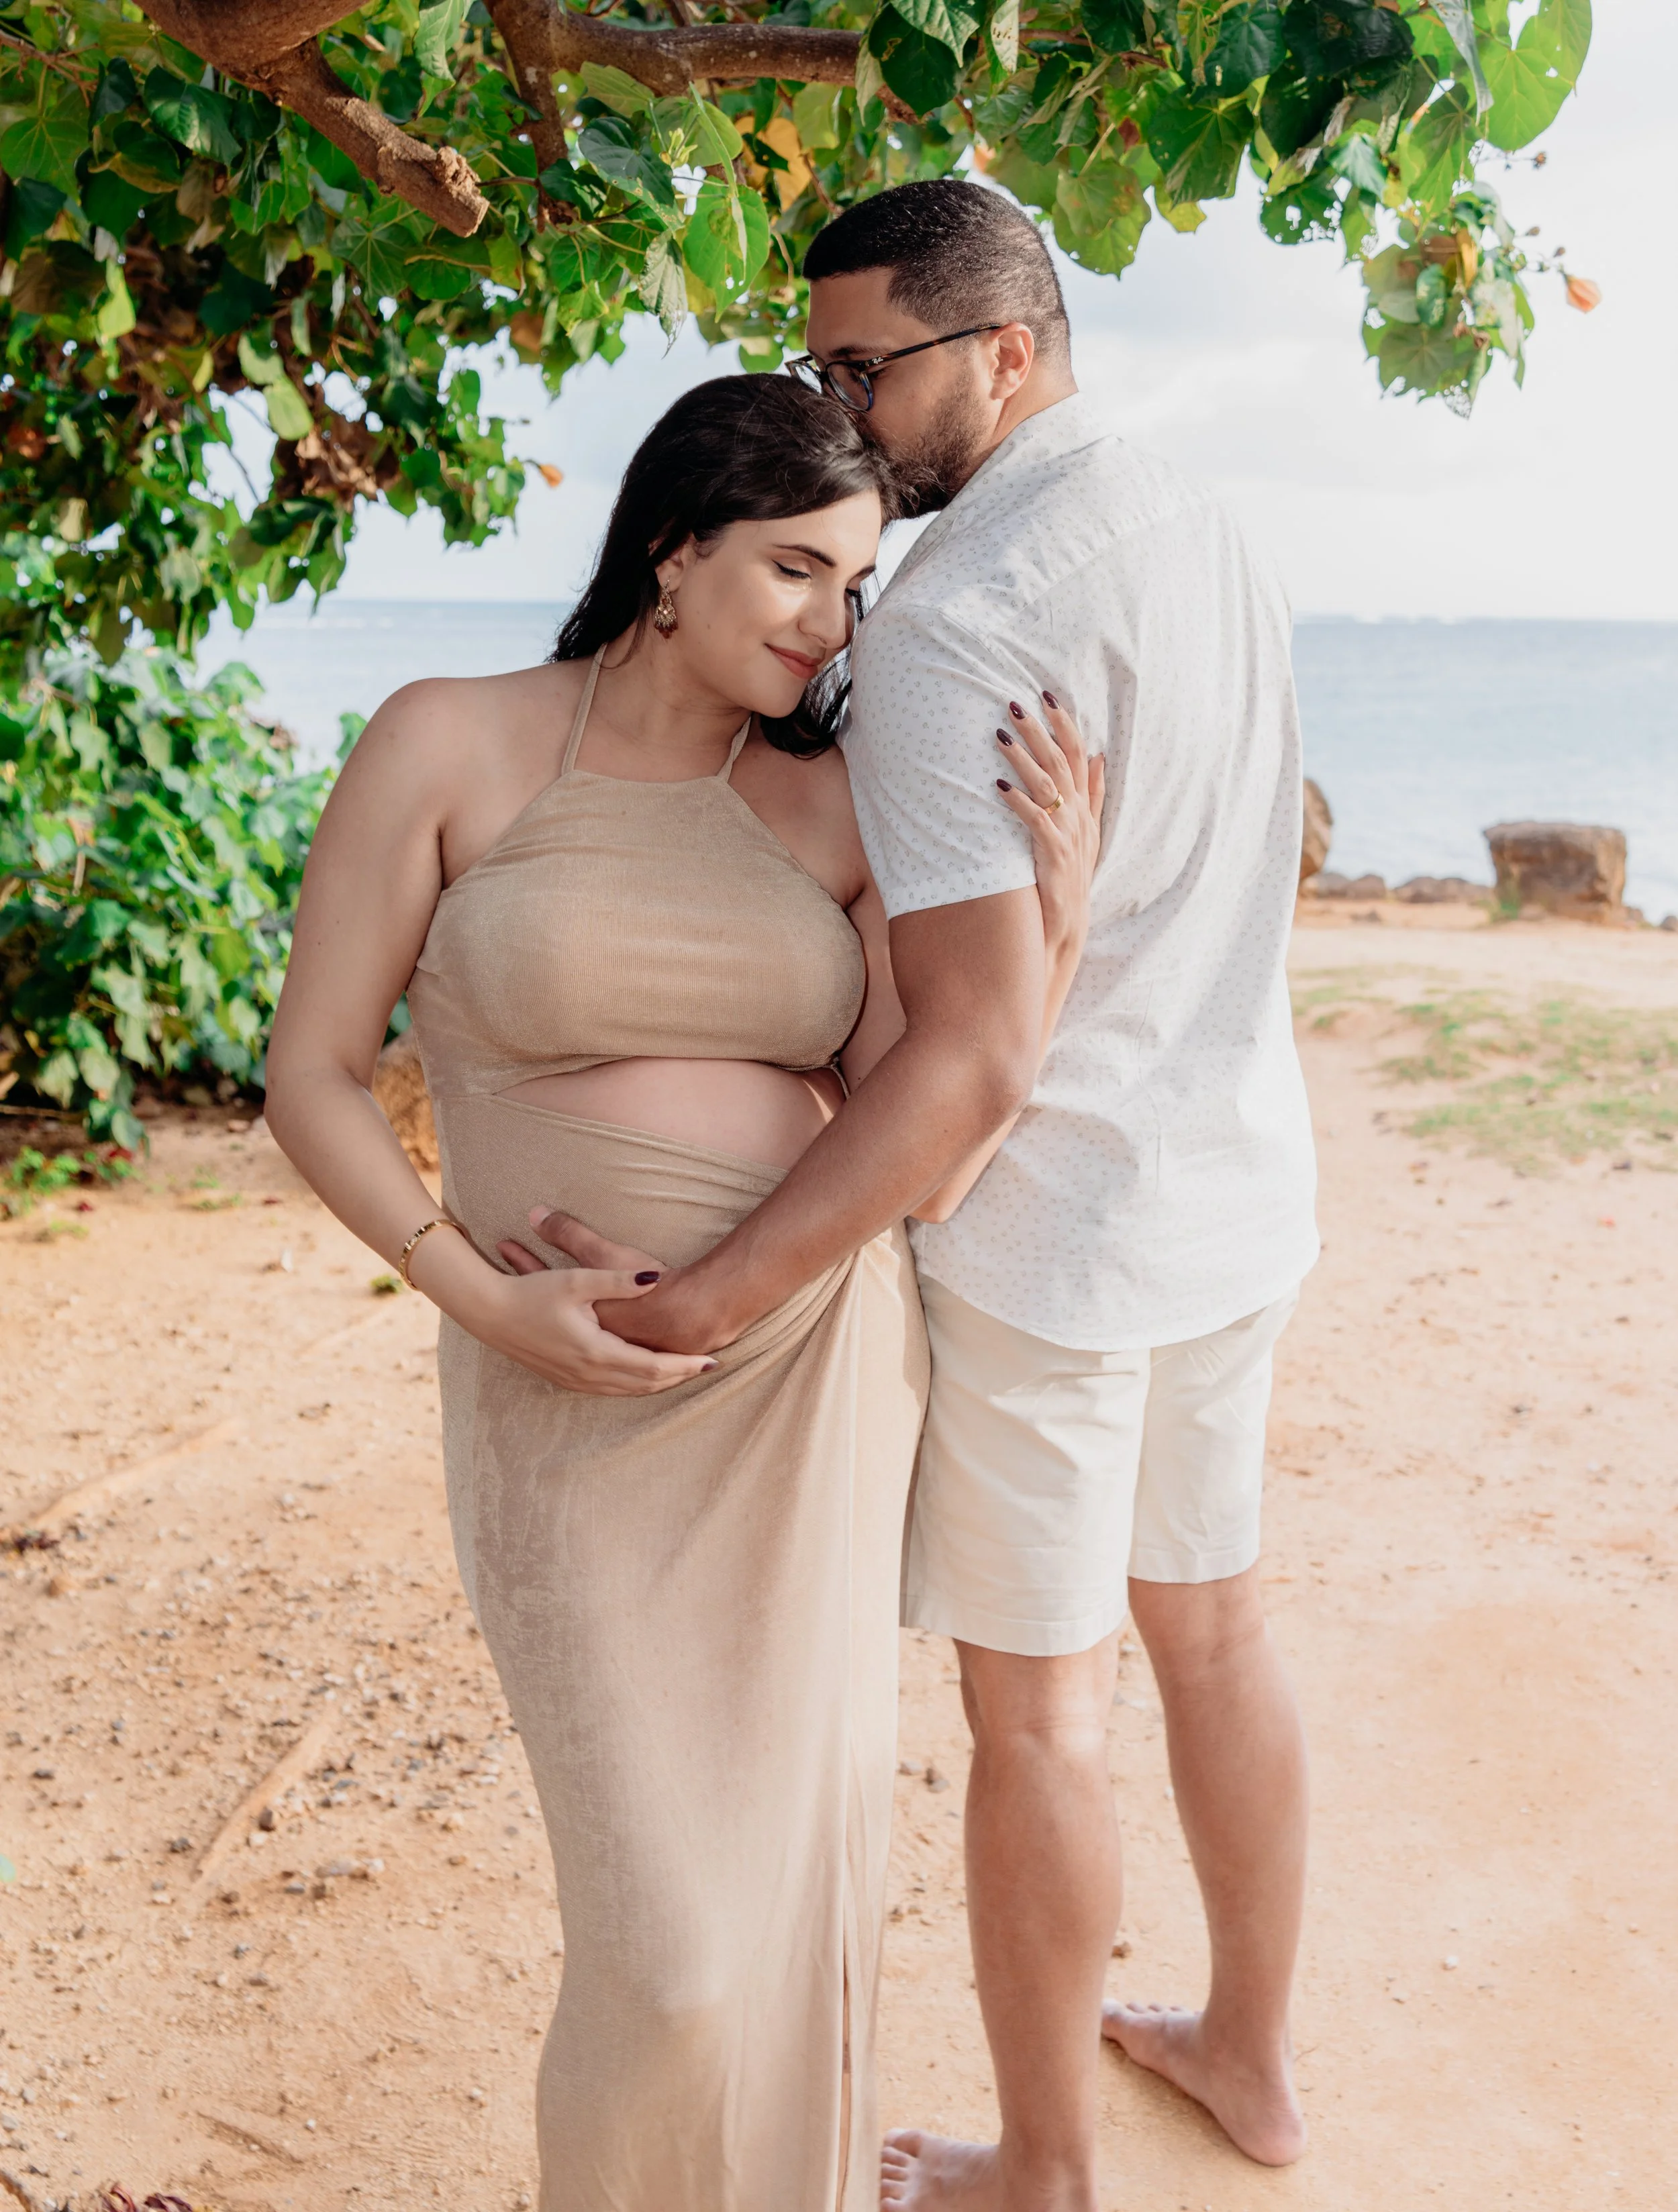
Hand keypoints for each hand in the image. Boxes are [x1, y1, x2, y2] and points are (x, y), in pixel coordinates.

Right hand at [471, 1207, 713, 1394]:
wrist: (489, 1313)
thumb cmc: (531, 1293)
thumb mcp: (576, 1281)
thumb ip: (617, 1281)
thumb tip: (655, 1277)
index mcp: (595, 1351)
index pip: (654, 1367)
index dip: (685, 1365)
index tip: (712, 1359)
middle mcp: (588, 1373)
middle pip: (646, 1383)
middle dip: (679, 1376)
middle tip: (707, 1367)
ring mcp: (575, 1380)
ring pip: (629, 1390)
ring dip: (658, 1383)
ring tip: (684, 1371)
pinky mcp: (565, 1379)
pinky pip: (611, 1389)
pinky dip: (635, 1384)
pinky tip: (644, 1375)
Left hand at [995, 693, 1104, 976]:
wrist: (1065, 925)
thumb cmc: (1068, 877)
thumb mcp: (1086, 832)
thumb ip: (1093, 793)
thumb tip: (1100, 756)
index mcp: (1084, 807)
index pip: (1078, 755)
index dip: (1064, 724)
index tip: (1047, 696)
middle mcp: (1079, 816)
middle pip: (1061, 763)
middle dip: (1040, 731)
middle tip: (1017, 704)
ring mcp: (1068, 835)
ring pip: (1047, 786)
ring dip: (1022, 758)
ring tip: (1000, 734)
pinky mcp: (1053, 855)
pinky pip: (1035, 821)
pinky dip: (1018, 801)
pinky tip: (999, 785)